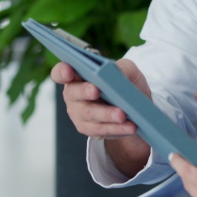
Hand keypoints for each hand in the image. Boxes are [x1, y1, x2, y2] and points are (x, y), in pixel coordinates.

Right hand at [52, 58, 151, 176]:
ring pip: (90, 114)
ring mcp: (79, 113)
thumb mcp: (128, 71)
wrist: (135, 107)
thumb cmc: (126, 83)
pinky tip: (130, 126)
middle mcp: (73, 94)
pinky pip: (101, 129)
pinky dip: (117, 128)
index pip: (61, 72)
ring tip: (122, 114)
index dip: (62, 71)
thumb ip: (123, 67)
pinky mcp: (89, 129)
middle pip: (74, 93)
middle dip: (85, 91)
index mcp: (78, 74)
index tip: (68, 71)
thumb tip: (118, 71)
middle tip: (96, 91)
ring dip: (106, 114)